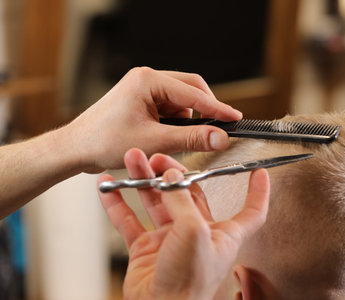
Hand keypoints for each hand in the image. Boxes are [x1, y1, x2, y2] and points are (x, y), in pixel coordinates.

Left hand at [63, 67, 241, 171]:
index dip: (217, 108)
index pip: (194, 92)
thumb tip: (220, 137)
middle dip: (202, 112)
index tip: (234, 119)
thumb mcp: (154, 141)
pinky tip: (165, 139)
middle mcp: (147, 80)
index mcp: (148, 80)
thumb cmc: (103, 141)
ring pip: (181, 102)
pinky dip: (175, 125)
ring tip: (173, 141)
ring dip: (186, 122)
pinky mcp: (143, 103)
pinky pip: (170, 110)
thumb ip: (191, 138)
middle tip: (215, 131)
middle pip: (190, 90)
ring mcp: (144, 91)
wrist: (76, 150)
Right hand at [97, 148, 269, 298]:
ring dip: (143, 180)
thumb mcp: (194, 231)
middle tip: (158, 158)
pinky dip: (117, 203)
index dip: (257, 192)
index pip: (250, 211)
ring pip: (156, 202)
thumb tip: (171, 176)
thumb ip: (182, 200)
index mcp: (222, 234)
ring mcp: (169, 240)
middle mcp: (197, 233)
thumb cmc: (188, 284)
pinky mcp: (145, 249)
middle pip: (189, 195)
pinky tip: (109, 188)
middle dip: (173, 173)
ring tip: (133, 160)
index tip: (258, 173)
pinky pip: (129, 220)